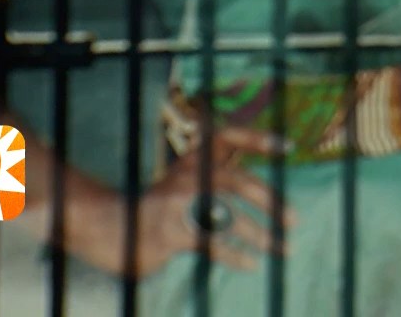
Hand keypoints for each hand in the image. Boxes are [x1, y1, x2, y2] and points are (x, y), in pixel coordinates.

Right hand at [72, 127, 297, 277]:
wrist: (105, 227)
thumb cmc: (154, 209)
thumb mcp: (182, 183)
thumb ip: (213, 177)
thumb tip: (261, 189)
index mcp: (191, 160)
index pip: (227, 136)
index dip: (257, 137)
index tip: (288, 145)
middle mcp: (187, 175)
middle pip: (237, 180)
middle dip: (270, 200)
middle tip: (294, 219)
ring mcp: (177, 203)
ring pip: (229, 216)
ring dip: (260, 234)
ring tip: (282, 247)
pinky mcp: (170, 231)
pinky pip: (210, 242)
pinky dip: (234, 254)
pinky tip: (251, 263)